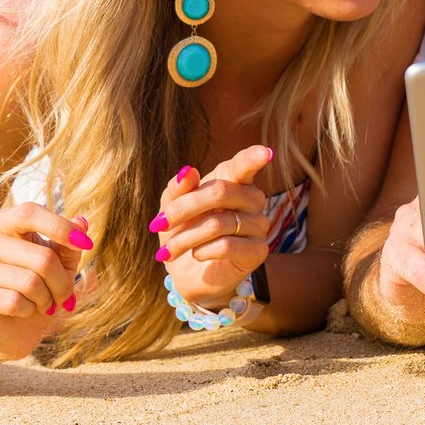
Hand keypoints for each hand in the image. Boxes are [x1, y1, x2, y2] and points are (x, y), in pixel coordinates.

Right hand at [0, 202, 92, 359]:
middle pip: (41, 257)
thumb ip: (68, 244)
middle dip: (62, 282)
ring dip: (46, 299)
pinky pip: (14, 302)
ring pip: (30, 282)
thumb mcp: (59, 264)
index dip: (60, 227)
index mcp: (5, 224)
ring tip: (44, 304)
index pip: (29, 213)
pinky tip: (25, 311)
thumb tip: (82, 222)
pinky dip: (29, 310)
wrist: (9, 328)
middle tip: (65, 296)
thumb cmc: (37, 289)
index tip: (85, 244)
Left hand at [152, 146, 273, 307]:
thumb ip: (177, 188)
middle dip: (183, 208)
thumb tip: (188, 172)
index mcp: (233, 180)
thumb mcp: (172, 207)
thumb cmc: (184, 230)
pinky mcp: (258, 251)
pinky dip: (202, 251)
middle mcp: (252, 199)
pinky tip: (197, 254)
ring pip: (219, 223)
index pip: (244, 165)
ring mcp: (259, 224)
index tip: (265, 152)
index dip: (253, 158)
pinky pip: (226, 246)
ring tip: (170, 249)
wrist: (188, 272)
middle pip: (220, 192)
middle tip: (159, 223)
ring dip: (185, 237)